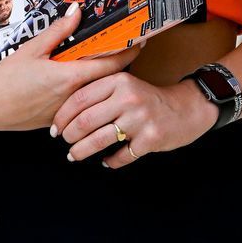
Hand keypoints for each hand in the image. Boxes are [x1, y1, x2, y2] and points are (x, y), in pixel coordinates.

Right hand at [0, 6, 139, 132]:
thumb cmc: (5, 79)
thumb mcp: (31, 49)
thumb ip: (58, 31)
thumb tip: (76, 12)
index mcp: (69, 77)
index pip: (111, 65)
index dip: (128, 53)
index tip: (139, 43)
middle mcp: (72, 97)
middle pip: (106, 80)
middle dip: (116, 64)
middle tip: (120, 48)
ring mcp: (66, 110)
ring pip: (93, 92)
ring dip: (99, 79)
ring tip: (97, 64)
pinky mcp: (58, 118)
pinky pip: (78, 103)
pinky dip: (82, 91)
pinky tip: (74, 83)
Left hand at [54, 71, 216, 166]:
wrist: (186, 108)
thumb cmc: (148, 98)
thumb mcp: (125, 85)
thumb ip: (100, 92)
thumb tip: (64, 112)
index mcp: (119, 81)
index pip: (79, 99)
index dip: (62, 117)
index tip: (54, 128)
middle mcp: (129, 98)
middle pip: (86, 121)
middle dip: (70, 135)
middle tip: (65, 141)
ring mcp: (140, 119)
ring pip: (99, 140)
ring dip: (82, 151)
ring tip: (74, 155)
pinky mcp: (150, 139)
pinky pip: (121, 156)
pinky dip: (110, 161)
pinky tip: (105, 160)